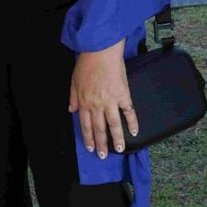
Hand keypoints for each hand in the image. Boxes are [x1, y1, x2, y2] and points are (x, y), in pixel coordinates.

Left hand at [68, 39, 136, 157]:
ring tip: (119, 149)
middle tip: (104, 156)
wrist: (101, 50)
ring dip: (117, 139)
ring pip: (114, 125)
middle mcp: (97, 104)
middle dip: (101, 144)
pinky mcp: (123, 95)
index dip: (88, 138)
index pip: (85, 125)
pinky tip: (134, 132)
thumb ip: (73, 97)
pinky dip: (132, 123)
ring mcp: (110, 101)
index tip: (91, 148)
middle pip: (99, 128)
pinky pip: (129, 112)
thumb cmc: (87, 63)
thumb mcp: (74, 80)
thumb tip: (71, 110)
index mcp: (84, 101)